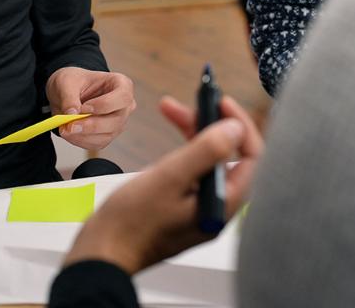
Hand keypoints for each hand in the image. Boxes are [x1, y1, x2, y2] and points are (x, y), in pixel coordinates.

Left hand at [45, 67, 135, 150]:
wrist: (68, 92)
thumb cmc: (73, 81)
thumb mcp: (66, 82)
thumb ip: (68, 96)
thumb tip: (71, 113)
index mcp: (121, 85)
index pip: (123, 97)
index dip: (104, 104)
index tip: (84, 107)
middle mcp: (123, 106)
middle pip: (116, 121)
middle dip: (91, 125)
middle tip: (70, 125)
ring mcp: (117, 123)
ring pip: (106, 136)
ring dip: (83, 135)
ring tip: (65, 128)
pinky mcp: (107, 136)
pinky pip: (96, 144)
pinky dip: (80, 141)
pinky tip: (69, 133)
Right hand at [63, 95, 262, 274]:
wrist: (103, 253)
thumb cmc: (131, 222)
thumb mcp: (169, 178)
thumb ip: (205, 151)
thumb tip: (234, 128)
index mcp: (222, 203)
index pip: (251, 157)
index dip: (239, 124)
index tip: (220, 101)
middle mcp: (217, 206)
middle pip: (229, 155)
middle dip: (210, 123)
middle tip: (189, 102)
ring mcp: (201, 207)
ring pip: (209, 159)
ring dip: (194, 131)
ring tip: (170, 108)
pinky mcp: (184, 206)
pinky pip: (194, 170)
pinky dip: (184, 148)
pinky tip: (169, 137)